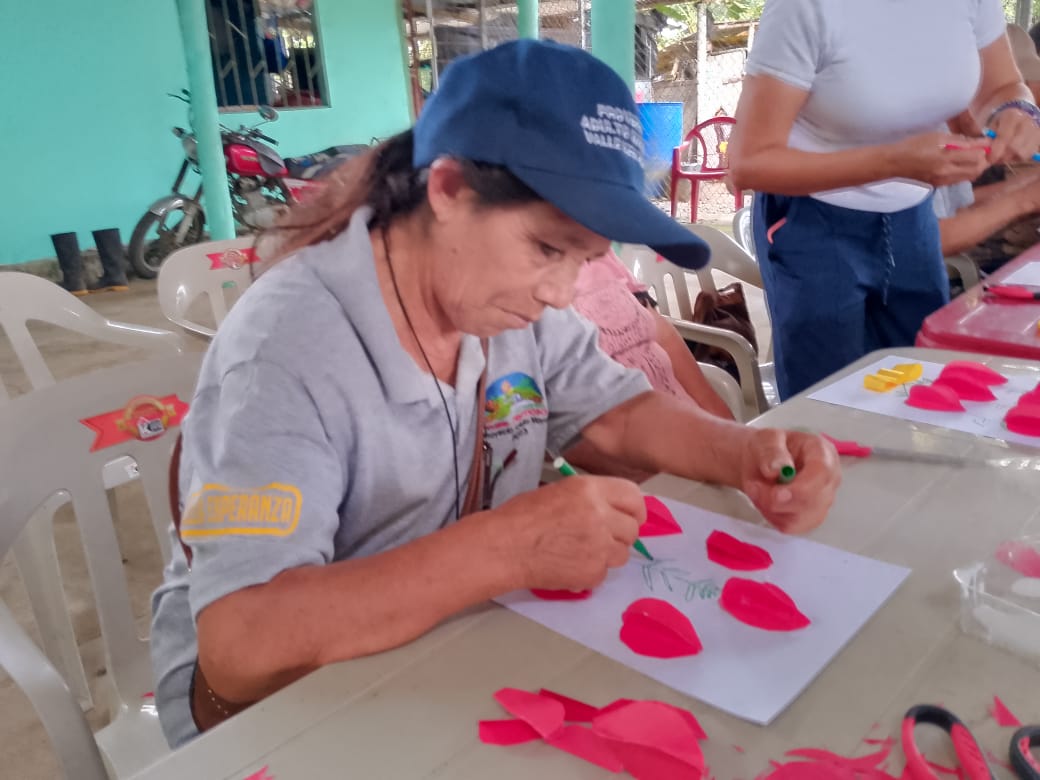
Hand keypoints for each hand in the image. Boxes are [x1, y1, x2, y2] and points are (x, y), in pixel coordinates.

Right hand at [494, 475, 643, 590]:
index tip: (629, 517)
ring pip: (622, 554)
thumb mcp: (560, 491)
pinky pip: (604, 573)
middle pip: (632, 529)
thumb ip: (591, 498)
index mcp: (590, 489)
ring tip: (579, 551)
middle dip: (620, 535)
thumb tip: (614, 509)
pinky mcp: (593, 571)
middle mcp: (600, 515)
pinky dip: (591, 571)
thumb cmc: (522, 517)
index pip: (633, 496)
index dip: (634, 510)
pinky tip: (569, 564)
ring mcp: (599, 545)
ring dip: (607, 555)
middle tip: (599, 538)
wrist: (504, 547)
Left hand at [739, 429, 840, 533]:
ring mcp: (822, 500)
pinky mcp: (810, 517)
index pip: (823, 473)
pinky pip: (792, 527)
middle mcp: (829, 479)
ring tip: (757, 490)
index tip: (776, 494)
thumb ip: (771, 451)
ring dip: (771, 509)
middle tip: (754, 487)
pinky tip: (765, 501)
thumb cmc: (767, 448)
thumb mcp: (765, 439)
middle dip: (778, 500)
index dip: (801, 488)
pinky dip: (772, 517)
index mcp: (823, 453)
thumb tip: (778, 469)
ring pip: (801, 519)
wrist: (760, 463)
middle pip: (814, 501)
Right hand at [886, 131, 989, 185]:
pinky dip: (965, 172)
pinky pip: (958, 180)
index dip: (985, 148)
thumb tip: (978, 142)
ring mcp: (942, 181)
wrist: (893, 164)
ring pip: (970, 176)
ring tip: (973, 157)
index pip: (977, 155)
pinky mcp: (938, 185)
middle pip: (977, 169)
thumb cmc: (913, 146)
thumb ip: (958, 140)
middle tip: (982, 150)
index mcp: (946, 158)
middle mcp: (946, 172)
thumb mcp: (936, 137)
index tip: (987, 141)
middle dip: (984, 159)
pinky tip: (959, 164)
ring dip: (976, 167)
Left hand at [987, 108, 1039, 164]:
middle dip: (1004, 156)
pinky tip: (1014, 153)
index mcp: (1012, 116)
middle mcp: (1027, 122)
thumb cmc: (1001, 122)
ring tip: (1005, 155)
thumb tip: (987, 151)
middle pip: (1015, 147)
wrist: (1020, 113)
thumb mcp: (992, 126)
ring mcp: (1036, 130)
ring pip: (1025, 153)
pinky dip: (1021, 157)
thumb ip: (990, 138)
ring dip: (1013, 157)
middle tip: (997, 158)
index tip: (990, 158)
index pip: (1004, 137)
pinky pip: (1031, 153)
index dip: (996, 150)